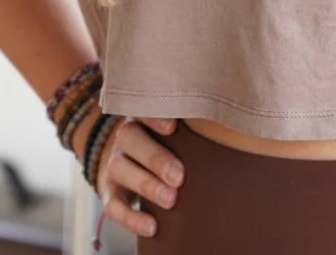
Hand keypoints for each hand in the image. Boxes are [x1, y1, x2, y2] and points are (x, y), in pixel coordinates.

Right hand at [88, 115, 183, 240]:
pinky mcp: (109, 193)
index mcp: (142, 115)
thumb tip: (226, 128)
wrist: (132, 161)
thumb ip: (191, 128)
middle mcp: (125, 137)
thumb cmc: (166, 143)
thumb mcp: (174, 130)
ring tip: (170, 200)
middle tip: (179, 176)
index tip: (173, 127)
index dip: (154, 117)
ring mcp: (114, 164)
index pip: (143, 108)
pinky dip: (131, 218)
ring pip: (120, 170)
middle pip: (131, 139)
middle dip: (155, 158)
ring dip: (146, 185)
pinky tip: (152, 227)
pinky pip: (113, 206)